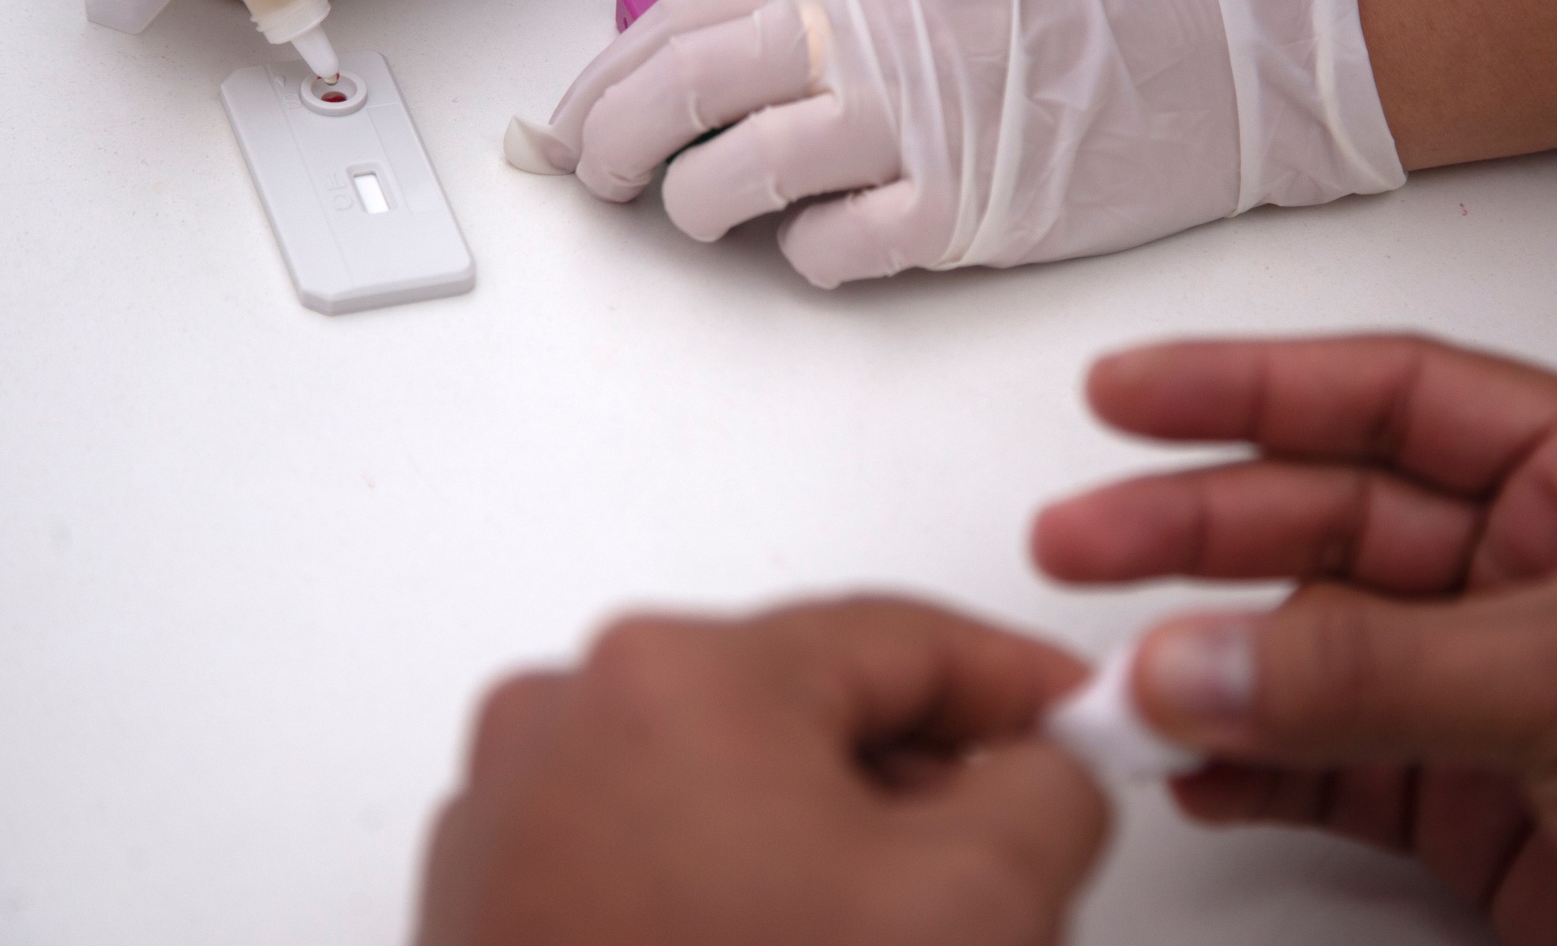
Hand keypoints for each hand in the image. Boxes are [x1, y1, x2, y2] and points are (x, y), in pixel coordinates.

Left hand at [414, 598, 1106, 945]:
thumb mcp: (978, 903)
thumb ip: (1047, 787)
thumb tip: (1039, 766)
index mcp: (678, 675)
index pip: (898, 639)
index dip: (1013, 686)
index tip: (1071, 718)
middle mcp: (567, 721)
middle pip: (807, 714)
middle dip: (917, 783)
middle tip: (1000, 855)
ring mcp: (509, 818)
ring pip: (729, 787)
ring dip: (827, 845)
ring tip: (881, 936)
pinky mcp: (485, 906)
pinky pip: (649, 850)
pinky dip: (733, 888)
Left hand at [514, 0, 1404, 287]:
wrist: (1223, 47)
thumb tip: (713, 50)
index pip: (679, 22)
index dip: (602, 80)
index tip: (572, 120)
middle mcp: (867, 35)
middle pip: (681, 97)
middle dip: (612, 150)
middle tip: (603, 183)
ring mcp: (912, 126)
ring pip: (734, 181)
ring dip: (697, 210)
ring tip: (705, 215)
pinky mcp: (962, 213)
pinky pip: (830, 254)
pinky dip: (803, 258)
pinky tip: (819, 246)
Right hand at [1033, 336, 1556, 944]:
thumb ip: (1372, 674)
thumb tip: (1190, 659)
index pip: (1391, 398)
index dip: (1251, 384)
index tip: (1129, 392)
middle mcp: (1532, 570)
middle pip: (1324, 519)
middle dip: (1194, 528)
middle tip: (1079, 542)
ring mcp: (1497, 688)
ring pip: (1311, 652)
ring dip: (1211, 669)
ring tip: (1122, 686)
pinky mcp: (1475, 802)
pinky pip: (1328, 767)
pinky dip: (1251, 771)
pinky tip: (1198, 770)